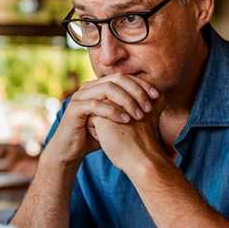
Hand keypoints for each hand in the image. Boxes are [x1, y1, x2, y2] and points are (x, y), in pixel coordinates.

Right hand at [43, 74, 159, 166]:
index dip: (141, 84)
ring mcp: (80, 96)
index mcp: (99, 86)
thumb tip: (156, 104)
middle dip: (136, 91)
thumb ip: (130, 110)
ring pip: (107, 89)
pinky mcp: (74, 109)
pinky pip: (96, 105)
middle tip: (149, 106)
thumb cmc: (94, 135)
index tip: (157, 96)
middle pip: (117, 79)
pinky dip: (113, 111)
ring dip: (126, 100)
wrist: (70, 150)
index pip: (124, 77)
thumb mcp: (116, 120)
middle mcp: (89, 86)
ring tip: (139, 114)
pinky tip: (125, 120)